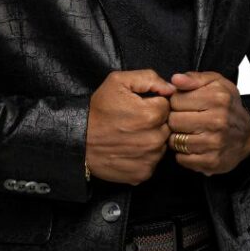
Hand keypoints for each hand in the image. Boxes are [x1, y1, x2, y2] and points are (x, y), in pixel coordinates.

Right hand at [86, 69, 176, 184]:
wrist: (79, 140)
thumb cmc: (97, 110)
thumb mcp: (118, 82)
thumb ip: (148, 78)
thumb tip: (171, 88)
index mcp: (152, 114)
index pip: (166, 106)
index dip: (153, 104)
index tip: (139, 107)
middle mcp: (154, 138)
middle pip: (166, 126)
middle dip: (154, 123)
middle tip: (133, 122)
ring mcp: (150, 158)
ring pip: (161, 145)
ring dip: (151, 139)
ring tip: (131, 136)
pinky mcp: (143, 173)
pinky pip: (153, 162)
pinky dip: (144, 156)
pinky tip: (130, 149)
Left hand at [165, 71, 249, 175]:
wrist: (249, 134)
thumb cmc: (228, 106)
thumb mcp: (216, 83)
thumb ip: (194, 78)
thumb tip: (175, 79)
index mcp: (217, 98)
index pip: (175, 100)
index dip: (176, 102)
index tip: (184, 105)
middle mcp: (217, 121)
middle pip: (173, 121)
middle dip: (175, 120)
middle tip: (185, 119)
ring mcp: (215, 143)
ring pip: (175, 141)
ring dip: (177, 137)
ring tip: (189, 132)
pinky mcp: (212, 162)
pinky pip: (182, 159)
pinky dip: (183, 154)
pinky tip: (193, 146)